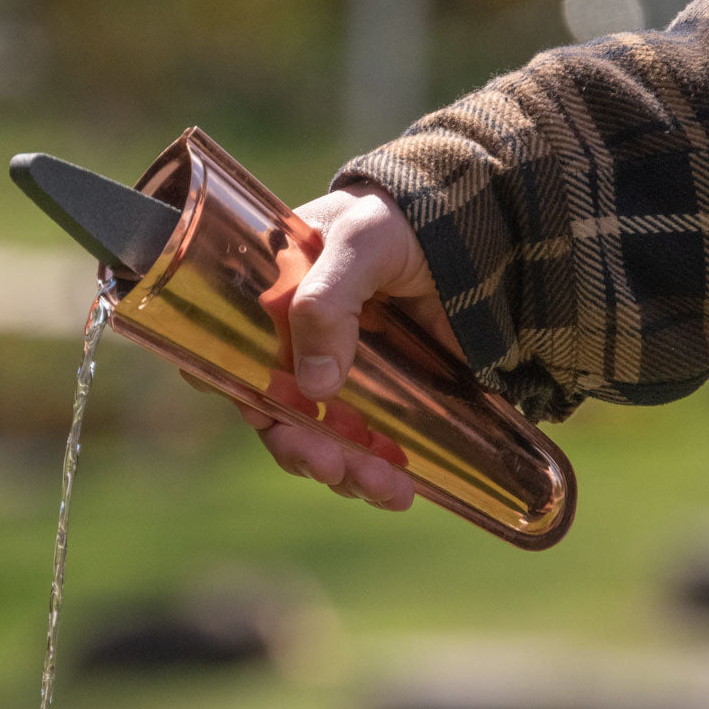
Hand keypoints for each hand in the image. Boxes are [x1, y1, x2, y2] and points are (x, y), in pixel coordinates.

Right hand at [238, 181, 460, 510]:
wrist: (481, 226)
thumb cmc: (401, 219)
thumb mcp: (360, 242)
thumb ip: (329, 302)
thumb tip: (315, 388)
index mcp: (271, 304)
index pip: (227, 356)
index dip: (234, 391)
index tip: (262, 414)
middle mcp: (297, 347)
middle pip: (276, 415)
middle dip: (299, 449)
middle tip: (327, 467)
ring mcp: (341, 376)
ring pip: (322, 441)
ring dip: (344, 473)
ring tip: (381, 488)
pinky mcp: (385, 399)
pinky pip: (368, 448)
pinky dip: (378, 474)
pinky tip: (402, 488)